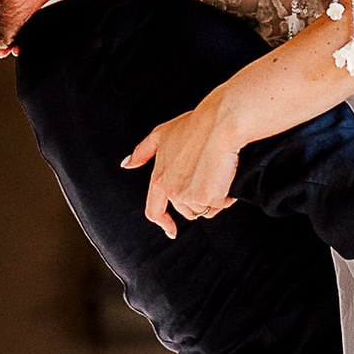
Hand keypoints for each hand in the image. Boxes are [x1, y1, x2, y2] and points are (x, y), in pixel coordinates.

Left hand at [124, 94, 242, 235]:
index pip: (154, 210)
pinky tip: (226, 174)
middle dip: (198, 200)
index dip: (163, 222)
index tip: (171, 230)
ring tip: (217, 172)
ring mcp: (190, 196)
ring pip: (205, 209)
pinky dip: (227, 194)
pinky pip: (222, 204)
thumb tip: (126, 164)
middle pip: (186, 211)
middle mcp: (172, 191)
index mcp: (159, 179)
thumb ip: (142, 152)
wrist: (220, 123)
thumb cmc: (196, 125)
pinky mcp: (209, 197)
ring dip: (213, 198)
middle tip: (208, 176)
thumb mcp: (161, 134)